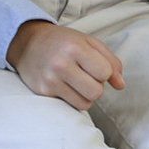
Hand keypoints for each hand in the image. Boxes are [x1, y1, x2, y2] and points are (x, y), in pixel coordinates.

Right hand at [7, 19, 124, 110]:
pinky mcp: (43, 92)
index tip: (95, 66)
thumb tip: (121, 85)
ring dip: (86, 96)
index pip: (104, 72)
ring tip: (77, 82)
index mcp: (75, 47)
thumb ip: (111, 61)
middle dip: (96, 86)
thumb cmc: (63, 42)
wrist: (27, 43)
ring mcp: (50, 80)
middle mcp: (61, 64)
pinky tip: (66, 86)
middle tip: (87, 76)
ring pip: (84, 104)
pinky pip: (70, 106)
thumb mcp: (89, 42)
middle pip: (96, 92)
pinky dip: (73, 99)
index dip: (104, 72)